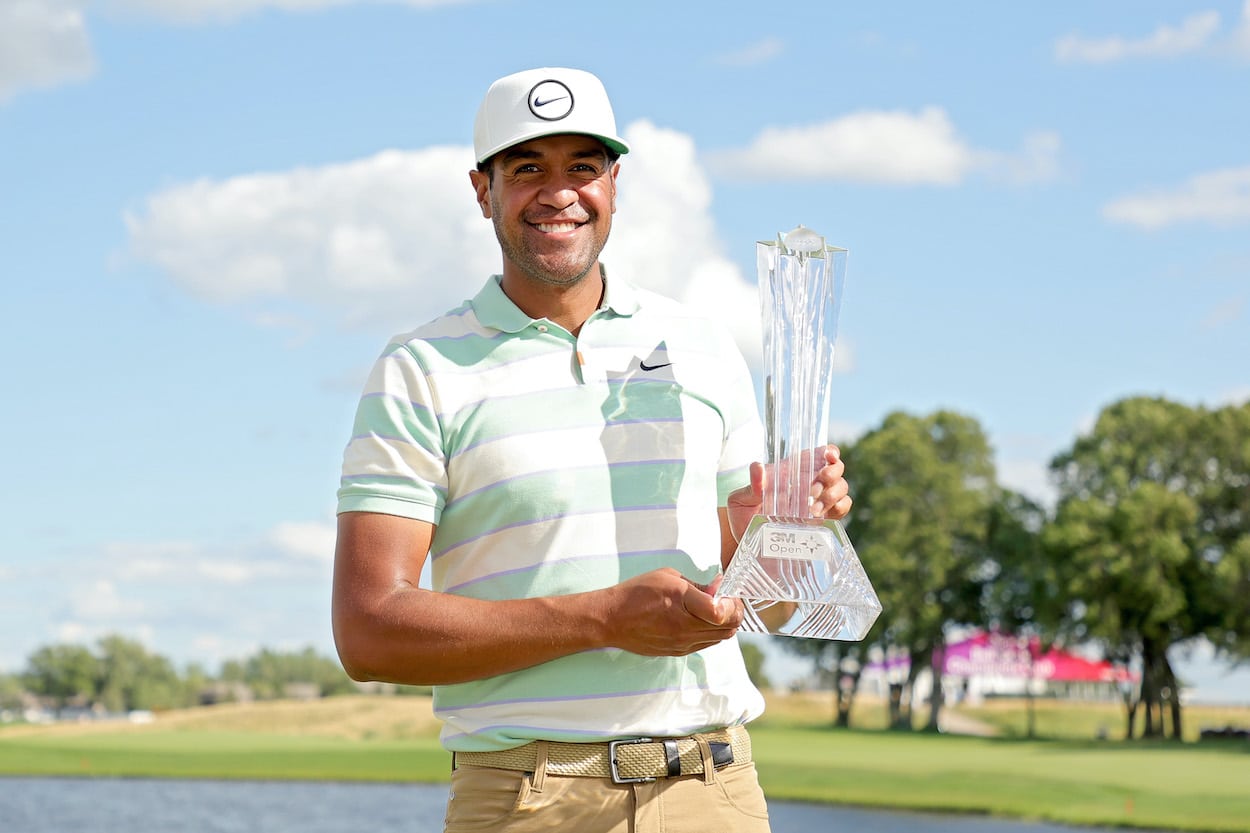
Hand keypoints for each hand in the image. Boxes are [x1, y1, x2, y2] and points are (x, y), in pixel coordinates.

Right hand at [602, 568, 743, 655]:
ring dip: (724, 624)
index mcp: (682, 603)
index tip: (726, 591)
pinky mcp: (678, 652)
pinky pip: (706, 644)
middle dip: (734, 612)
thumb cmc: (637, 593)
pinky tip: (701, 619)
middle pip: (728, 627)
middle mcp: (684, 628)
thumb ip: (697, 585)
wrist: (611, 619)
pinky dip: (711, 632)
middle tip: (727, 600)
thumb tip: (719, 588)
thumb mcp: (669, 577)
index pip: (722, 612)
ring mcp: (682, 643)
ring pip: (720, 638)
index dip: (732, 601)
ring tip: (714, 609)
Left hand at [726, 446, 851, 540]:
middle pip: (835, 469)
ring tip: (813, 510)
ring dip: (832, 494)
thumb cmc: (744, 520)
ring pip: (842, 487)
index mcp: (790, 473)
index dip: (829, 451)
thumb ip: (751, 486)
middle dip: (831, 474)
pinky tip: (822, 516)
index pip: (817, 454)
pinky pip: (843, 507)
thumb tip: (757, 467)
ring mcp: (819, 502)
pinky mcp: (824, 522)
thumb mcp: (740, 501)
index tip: (829, 456)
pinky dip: (839, 508)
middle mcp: (808, 484)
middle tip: (813, 489)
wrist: (751, 551)